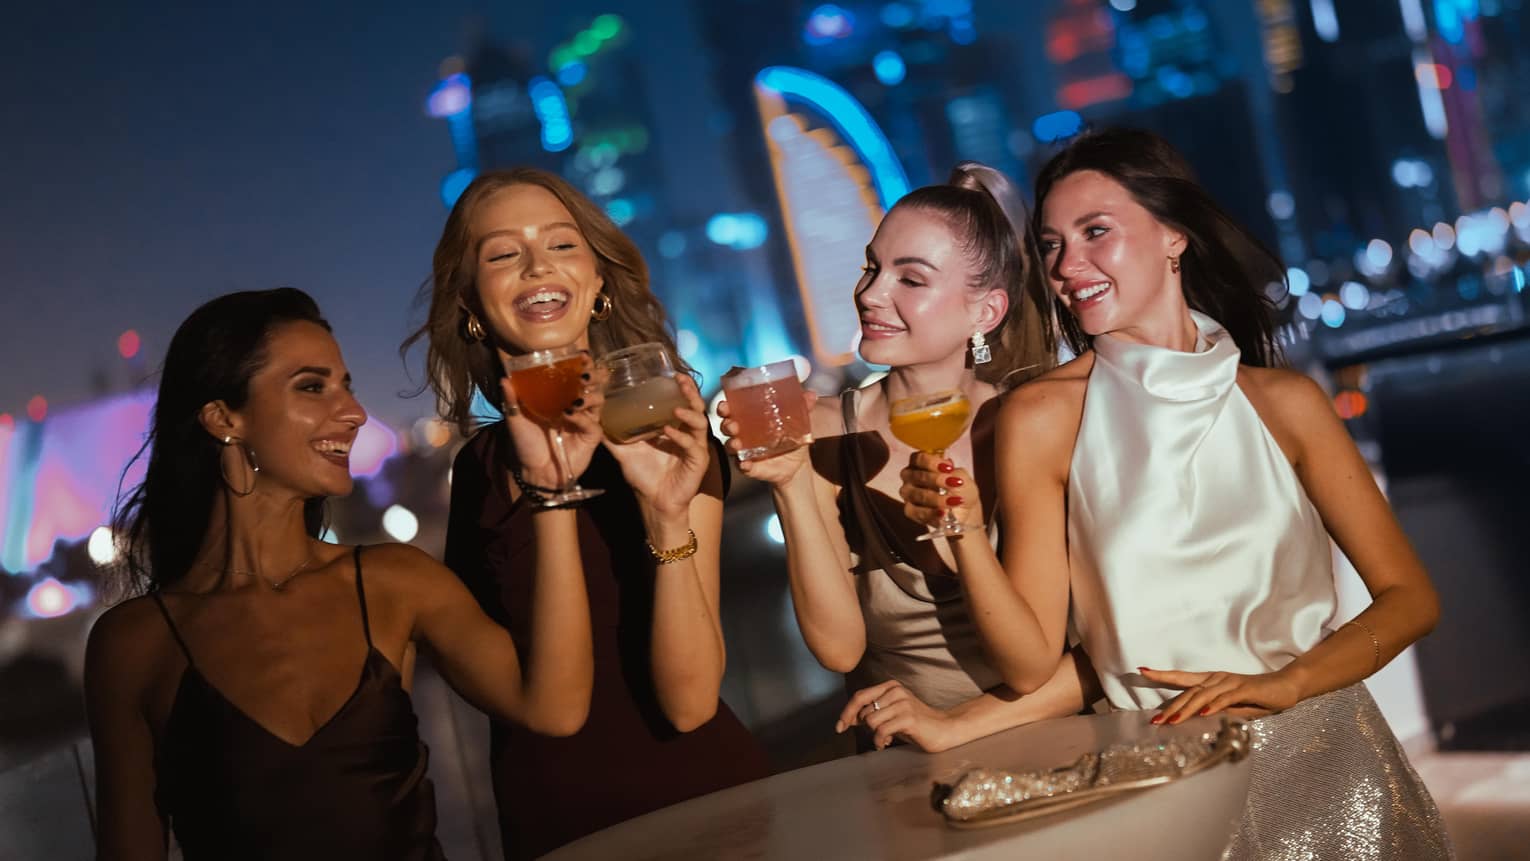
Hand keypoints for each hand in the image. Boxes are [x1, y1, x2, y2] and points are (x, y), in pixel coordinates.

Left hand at [500, 356, 604, 488]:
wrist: (535, 472)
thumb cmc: (526, 445)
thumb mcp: (515, 419)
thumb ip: (512, 400)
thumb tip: (504, 378)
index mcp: (560, 398)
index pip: (575, 376)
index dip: (581, 364)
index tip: (579, 354)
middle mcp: (575, 406)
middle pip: (593, 384)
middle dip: (592, 375)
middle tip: (585, 372)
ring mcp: (584, 421)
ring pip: (598, 400)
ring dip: (589, 394)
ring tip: (576, 396)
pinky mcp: (591, 436)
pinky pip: (592, 422)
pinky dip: (581, 416)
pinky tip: (570, 414)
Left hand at [606, 375, 711, 517]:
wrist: (653, 502)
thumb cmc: (643, 476)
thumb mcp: (624, 452)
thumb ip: (612, 436)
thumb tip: (594, 419)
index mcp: (675, 427)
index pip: (682, 401)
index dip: (681, 387)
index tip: (672, 374)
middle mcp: (687, 434)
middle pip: (696, 407)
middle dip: (690, 393)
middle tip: (680, 381)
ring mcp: (695, 447)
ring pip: (700, 423)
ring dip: (688, 413)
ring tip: (675, 408)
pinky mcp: (698, 462)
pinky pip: (693, 445)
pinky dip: (681, 436)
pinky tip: (669, 431)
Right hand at [716, 390, 817, 485]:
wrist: (797, 465)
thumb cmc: (791, 438)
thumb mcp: (798, 422)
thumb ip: (803, 408)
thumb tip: (812, 394)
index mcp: (750, 419)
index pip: (733, 409)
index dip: (725, 406)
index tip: (725, 404)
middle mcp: (743, 434)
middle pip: (727, 426)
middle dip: (726, 423)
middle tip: (732, 423)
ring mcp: (745, 451)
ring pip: (730, 446)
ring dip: (731, 443)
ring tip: (737, 442)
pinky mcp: (750, 466)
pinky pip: (742, 466)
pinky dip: (742, 464)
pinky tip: (745, 463)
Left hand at [835, 680, 954, 751]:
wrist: (943, 729)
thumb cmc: (915, 724)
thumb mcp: (891, 714)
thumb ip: (873, 712)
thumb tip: (849, 719)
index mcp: (890, 686)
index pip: (860, 696)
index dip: (846, 712)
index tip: (840, 727)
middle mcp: (896, 691)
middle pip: (864, 711)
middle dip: (866, 728)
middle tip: (879, 735)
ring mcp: (903, 703)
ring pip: (870, 721)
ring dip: (874, 735)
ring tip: (886, 738)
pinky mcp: (908, 718)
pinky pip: (881, 731)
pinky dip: (879, 740)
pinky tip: (887, 743)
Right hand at [899, 451, 981, 531]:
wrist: (966, 510)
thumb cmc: (961, 489)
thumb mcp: (961, 477)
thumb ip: (953, 473)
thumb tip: (946, 473)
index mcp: (920, 463)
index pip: (918, 458)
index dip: (931, 462)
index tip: (949, 468)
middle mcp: (911, 477)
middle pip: (915, 475)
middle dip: (935, 480)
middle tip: (953, 484)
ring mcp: (909, 494)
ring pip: (915, 494)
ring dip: (935, 498)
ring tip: (952, 501)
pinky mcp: (910, 511)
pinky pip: (915, 512)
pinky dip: (930, 513)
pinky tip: (943, 513)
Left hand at [1139, 667, 1301, 723]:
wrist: (1287, 686)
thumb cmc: (1259, 697)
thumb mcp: (1234, 707)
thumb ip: (1216, 711)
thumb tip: (1198, 720)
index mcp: (1212, 681)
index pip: (1182, 678)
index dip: (1162, 674)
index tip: (1142, 670)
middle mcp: (1217, 679)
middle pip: (1188, 691)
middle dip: (1170, 707)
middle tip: (1154, 720)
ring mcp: (1230, 682)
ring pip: (1203, 695)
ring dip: (1187, 709)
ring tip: (1173, 721)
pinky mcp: (1244, 689)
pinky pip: (1226, 698)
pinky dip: (1214, 706)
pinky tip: (1204, 713)